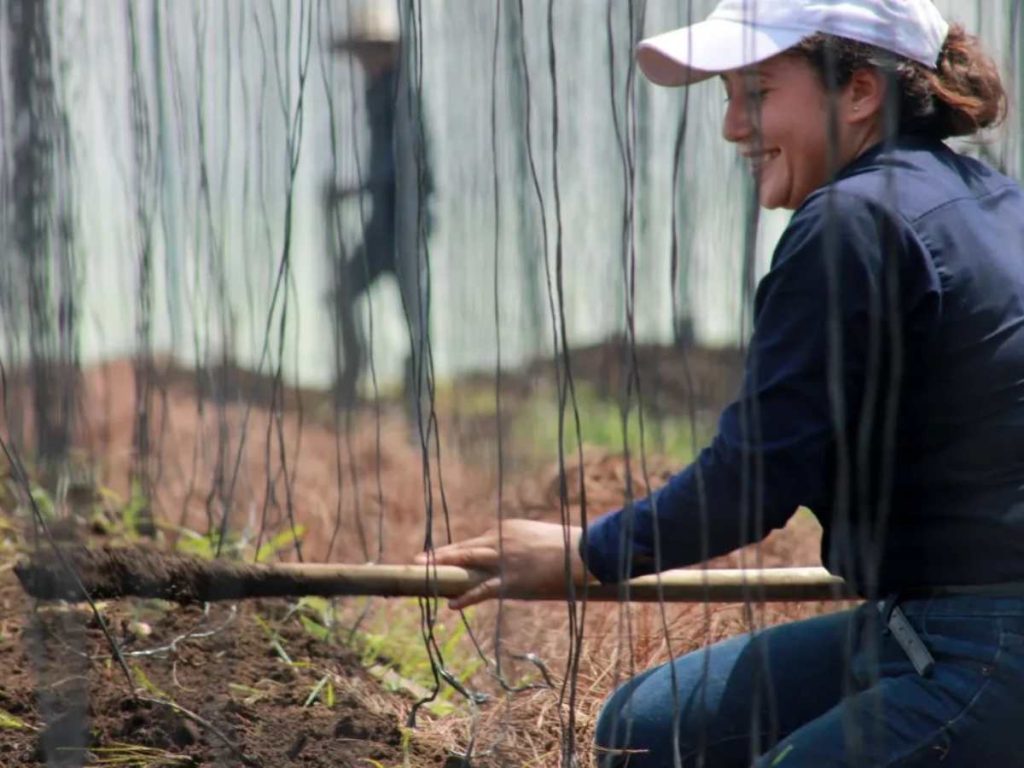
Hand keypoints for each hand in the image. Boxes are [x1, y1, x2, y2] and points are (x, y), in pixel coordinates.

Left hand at [412, 519, 588, 608]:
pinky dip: (466, 597)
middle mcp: (500, 540)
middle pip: (463, 549)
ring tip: (424, 574)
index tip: (443, 555)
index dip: (457, 551)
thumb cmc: (567, 546)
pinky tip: (452, 605)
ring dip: (443, 568)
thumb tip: (516, 559)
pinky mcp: (511, 580)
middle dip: (440, 555)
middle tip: (418, 560)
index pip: (476, 541)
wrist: (583, 553)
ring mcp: (504, 560)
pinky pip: (482, 590)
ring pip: (466, 563)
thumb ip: (520, 545)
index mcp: (507, 529)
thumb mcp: (538, 538)